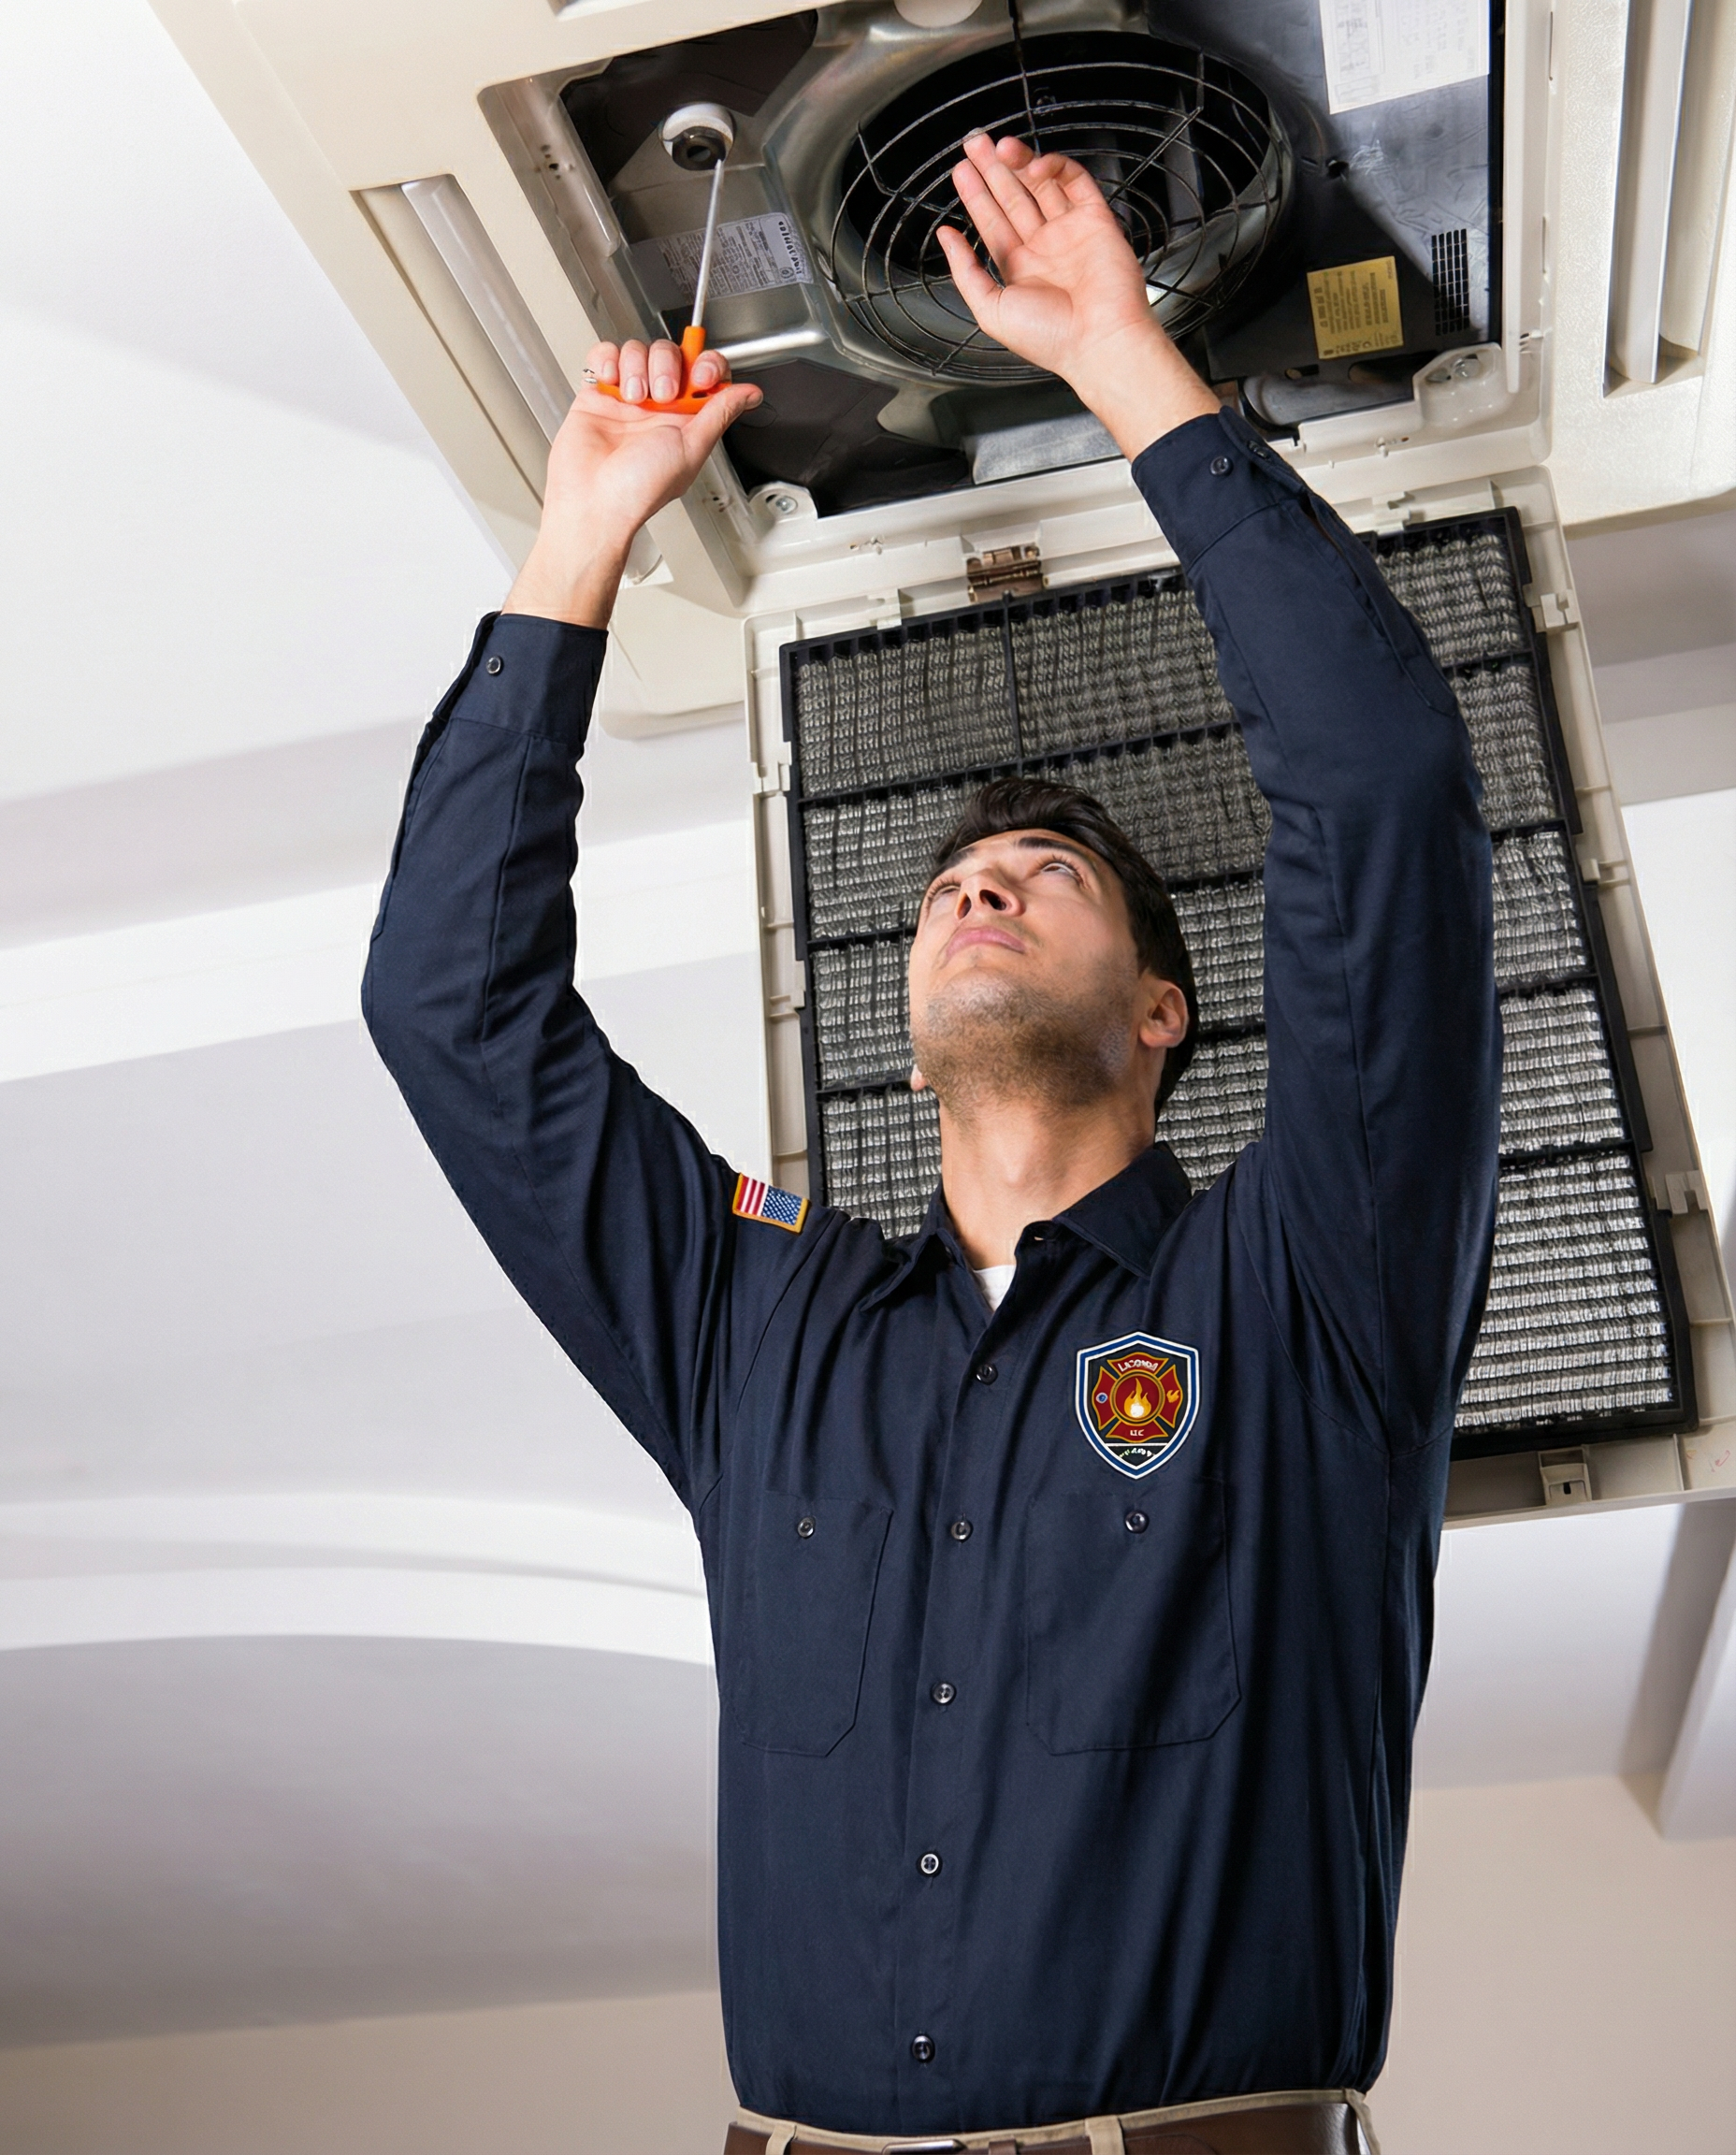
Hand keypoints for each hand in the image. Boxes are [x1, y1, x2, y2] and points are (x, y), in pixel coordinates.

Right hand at [504, 339, 760, 626]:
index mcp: (687, 419)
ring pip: (638, 350)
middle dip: (667, 366)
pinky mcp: (599, 393)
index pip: (704, 371)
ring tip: (632, 398)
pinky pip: (605, 355)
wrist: (595, 499)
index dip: (705, 364)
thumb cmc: (640, 489)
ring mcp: (628, 397)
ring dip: (636, 367)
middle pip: (671, 353)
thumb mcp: (692, 449)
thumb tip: (750, 394)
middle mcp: (659, 406)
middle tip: (661, 395)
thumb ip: (720, 413)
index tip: (700, 377)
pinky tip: (611, 382)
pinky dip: (608, 359)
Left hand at [935, 135, 1217, 458]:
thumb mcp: (989, 309)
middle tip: (975, 144)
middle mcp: (1045, 249)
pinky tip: (1033, 165)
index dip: (976, 195)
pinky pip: (1075, 182)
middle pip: (1013, 198)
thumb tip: (946, 237)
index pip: (993, 223)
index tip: (962, 171)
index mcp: (1020, 270)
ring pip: (1041, 185)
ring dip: (1019, 163)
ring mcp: (1070, 233)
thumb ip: (965, 271)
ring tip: (998, 146)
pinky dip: (1055, 167)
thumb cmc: (1049, 338)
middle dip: (993, 170)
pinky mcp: (1096, 220)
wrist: (1099, 341)